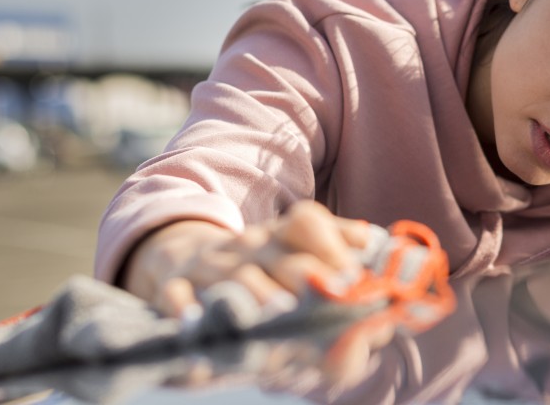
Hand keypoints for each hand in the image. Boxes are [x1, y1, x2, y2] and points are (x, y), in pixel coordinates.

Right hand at [121, 200, 371, 319]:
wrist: (182, 257)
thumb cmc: (259, 264)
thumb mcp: (295, 248)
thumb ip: (340, 248)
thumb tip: (376, 246)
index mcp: (282, 233)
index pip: (308, 222)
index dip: (335, 245)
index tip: (356, 276)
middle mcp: (250, 247)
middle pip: (282, 258)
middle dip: (307, 277)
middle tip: (330, 302)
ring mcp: (211, 268)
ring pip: (237, 279)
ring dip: (259, 295)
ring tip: (279, 314)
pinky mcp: (173, 289)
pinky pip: (175, 297)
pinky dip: (183, 311)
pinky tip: (196, 326)